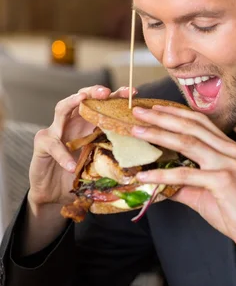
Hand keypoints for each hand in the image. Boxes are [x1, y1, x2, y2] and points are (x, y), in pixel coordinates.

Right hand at [28, 85, 136, 208]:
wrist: (55, 193)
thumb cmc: (80, 175)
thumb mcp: (100, 161)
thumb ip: (114, 152)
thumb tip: (143, 152)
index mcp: (90, 123)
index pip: (103, 104)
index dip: (117, 96)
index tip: (133, 92)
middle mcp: (73, 122)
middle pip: (82, 97)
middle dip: (94, 91)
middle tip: (106, 92)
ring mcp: (56, 130)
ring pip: (61, 109)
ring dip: (72, 102)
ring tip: (82, 99)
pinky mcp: (43, 145)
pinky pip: (53, 145)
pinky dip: (62, 155)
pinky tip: (71, 165)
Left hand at [132, 105, 235, 281]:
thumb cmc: (235, 212)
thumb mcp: (203, 193)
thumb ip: (182, 184)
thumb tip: (157, 183)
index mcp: (227, 148)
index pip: (198, 121)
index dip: (175, 112)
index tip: (153, 108)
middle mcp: (229, 150)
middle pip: (190, 126)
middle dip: (161, 117)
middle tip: (138, 111)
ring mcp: (227, 163)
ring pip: (187, 142)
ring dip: (159, 135)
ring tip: (136, 131)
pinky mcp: (224, 181)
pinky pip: (186, 175)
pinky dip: (162, 174)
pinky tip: (144, 175)